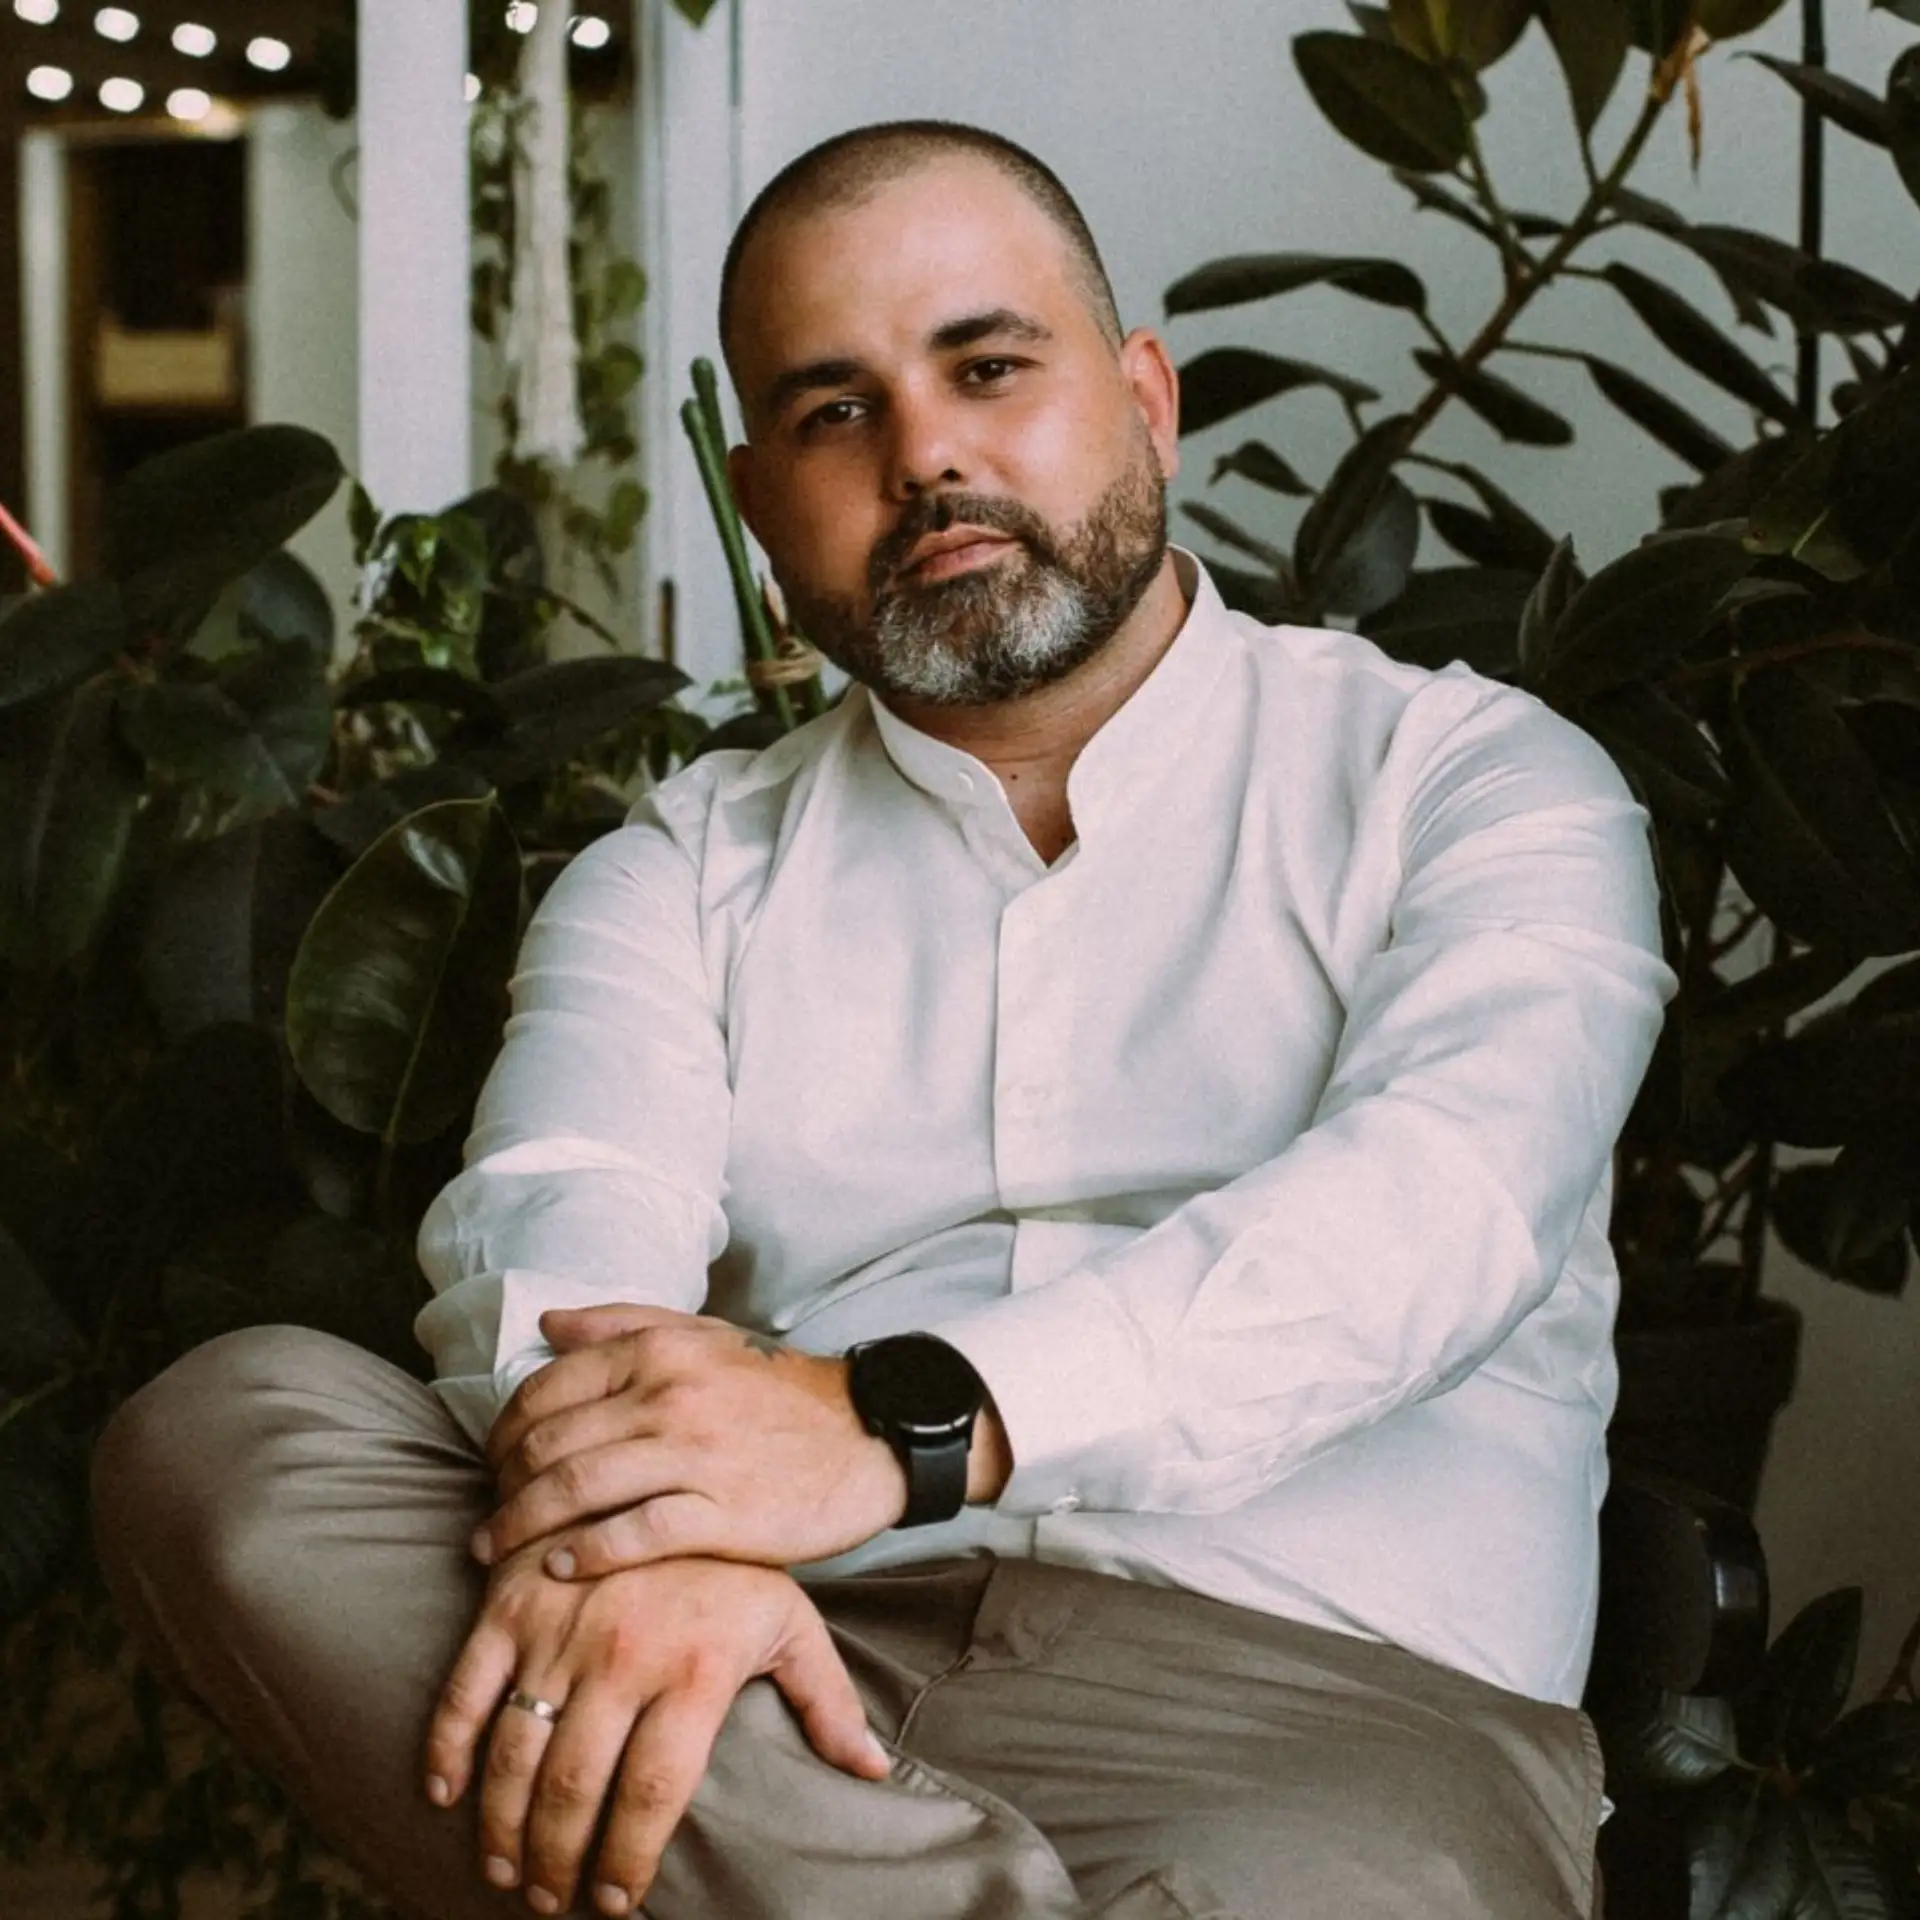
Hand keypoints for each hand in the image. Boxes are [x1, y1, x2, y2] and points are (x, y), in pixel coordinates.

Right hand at [424, 1549, 890, 1916]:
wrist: (678, 1458)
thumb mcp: (790, 1620)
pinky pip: (465, 1687)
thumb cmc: (738, 1560)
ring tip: (507, 1869)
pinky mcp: (510, 1600)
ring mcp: (560, 1625)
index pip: (650, 1794)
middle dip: (554, 1860)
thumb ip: (824, 1699)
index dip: (625, 1861)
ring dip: (501, 1826)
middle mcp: (624, 1653)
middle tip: (549, 1898)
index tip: (613, 1902)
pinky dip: (446, 1746)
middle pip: (573, 1788)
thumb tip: (870, 1768)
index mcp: (695, 1668)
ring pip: (515, 1752)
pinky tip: (445, 1794)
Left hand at [475, 1303, 910, 1577]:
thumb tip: (546, 1324)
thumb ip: (624, 1324)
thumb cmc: (780, 1391)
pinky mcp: (724, 1513)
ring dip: (524, 1523)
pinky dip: (586, 1552)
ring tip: (497, 1549)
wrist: (870, 1433)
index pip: (549, 1387)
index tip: (493, 1462)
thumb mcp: (706, 1336)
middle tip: (488, 1513)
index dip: (504, 1430)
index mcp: (661, 1350)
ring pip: (580, 1487)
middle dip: (504, 1483)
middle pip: (552, 1441)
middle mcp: (670, 1396)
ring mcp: (697, 1456)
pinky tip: (560, 1567)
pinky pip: (635, 1534)